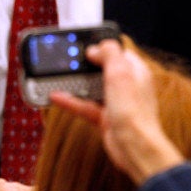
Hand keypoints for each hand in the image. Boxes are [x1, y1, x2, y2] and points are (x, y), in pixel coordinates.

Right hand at [49, 39, 184, 184]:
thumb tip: (96, 48)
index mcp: (135, 71)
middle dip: (83, 65)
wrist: (133, 146)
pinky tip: (55, 96)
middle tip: (66, 60)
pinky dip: (69, 100)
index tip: (85, 44)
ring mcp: (114, 102)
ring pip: (90, 88)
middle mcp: (126, 86)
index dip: (102, 47)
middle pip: (101, 70)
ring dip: (74, 83)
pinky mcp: (104, 117)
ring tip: (56, 76)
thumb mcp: (120, 73)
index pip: (118, 53)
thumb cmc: (133, 111)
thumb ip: (109, 54)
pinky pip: (83, 105)